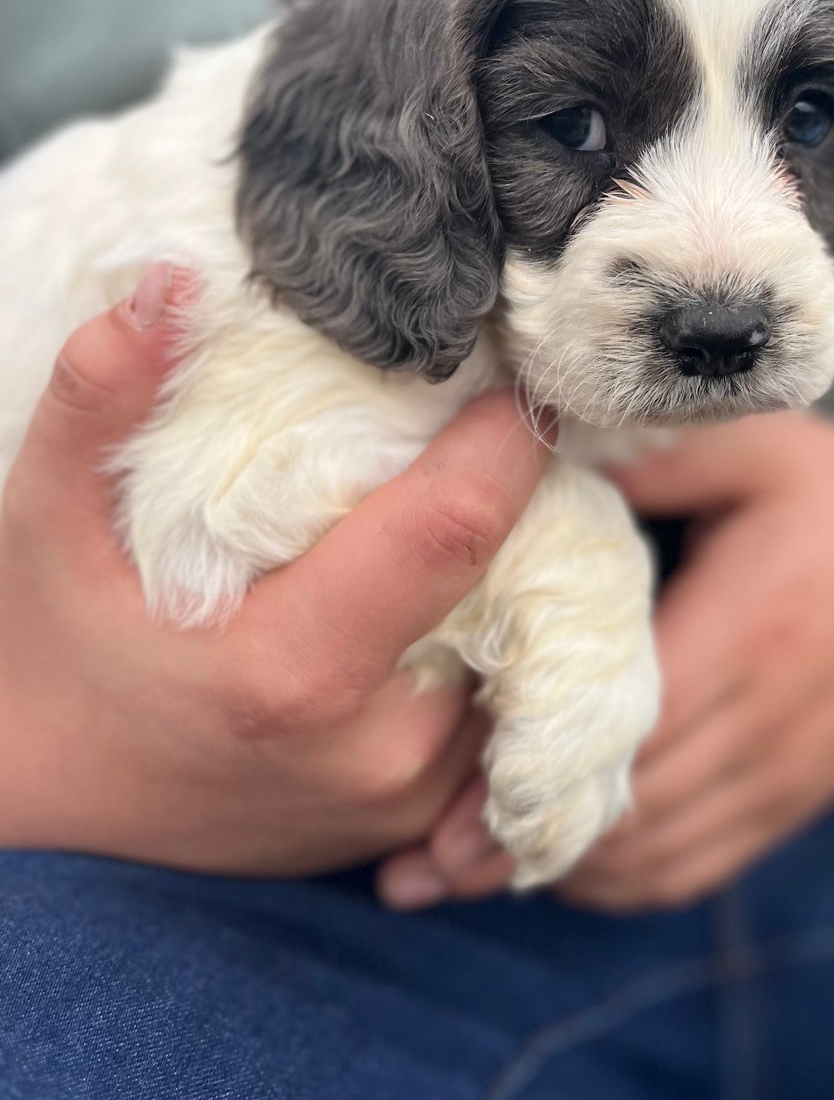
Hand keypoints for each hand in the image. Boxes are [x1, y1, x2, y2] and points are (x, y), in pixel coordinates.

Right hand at [0, 264, 550, 877]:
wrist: (40, 812)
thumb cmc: (44, 660)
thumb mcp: (47, 527)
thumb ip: (102, 404)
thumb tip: (172, 282)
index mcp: (295, 671)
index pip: (458, 528)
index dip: (502, 436)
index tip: (513, 367)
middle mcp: (378, 747)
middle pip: (508, 582)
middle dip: (511, 492)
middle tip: (481, 419)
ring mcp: (407, 796)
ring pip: (518, 646)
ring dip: (508, 567)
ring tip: (450, 501)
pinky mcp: (415, 817)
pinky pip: (497, 703)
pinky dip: (489, 638)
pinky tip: (442, 590)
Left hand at [383, 410, 833, 910]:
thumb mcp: (757, 446)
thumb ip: (653, 455)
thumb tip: (535, 451)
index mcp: (747, 629)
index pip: (622, 726)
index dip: (529, 766)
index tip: (437, 789)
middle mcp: (765, 720)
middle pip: (625, 812)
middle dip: (515, 841)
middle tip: (411, 857)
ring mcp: (782, 775)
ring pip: (653, 858)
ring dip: (557, 871)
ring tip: (457, 871)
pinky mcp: (791, 804)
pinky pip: (693, 871)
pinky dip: (618, 882)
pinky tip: (554, 865)